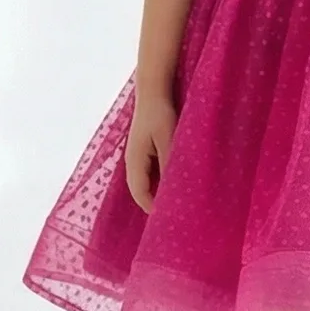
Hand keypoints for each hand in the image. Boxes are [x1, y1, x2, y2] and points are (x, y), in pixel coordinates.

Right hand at [125, 92, 177, 213]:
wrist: (152, 92)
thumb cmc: (159, 114)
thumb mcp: (168, 139)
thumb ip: (169, 163)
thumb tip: (173, 187)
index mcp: (134, 161)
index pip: (139, 193)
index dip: (152, 207)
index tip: (167, 218)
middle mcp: (132, 161)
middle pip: (141, 190)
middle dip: (154, 203)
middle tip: (174, 214)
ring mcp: (137, 156)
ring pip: (146, 181)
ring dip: (158, 191)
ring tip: (176, 201)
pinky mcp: (145, 150)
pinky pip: (151, 172)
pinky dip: (161, 180)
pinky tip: (175, 181)